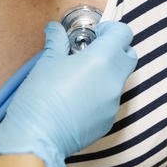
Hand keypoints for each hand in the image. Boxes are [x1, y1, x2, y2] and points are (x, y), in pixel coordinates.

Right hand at [0, 21, 136, 166]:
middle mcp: (113, 81)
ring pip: (119, 79)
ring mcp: (113, 103)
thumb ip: (57, 41)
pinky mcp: (108, 121)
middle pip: (129, 55)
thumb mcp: (47, 62)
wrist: (37, 138)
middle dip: (115, 49)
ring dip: (106, 73)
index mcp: (101, 60)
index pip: (123, 33)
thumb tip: (54, 29)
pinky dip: (99, 94)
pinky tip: (77, 98)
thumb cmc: (40, 98)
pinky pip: (110, 100)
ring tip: (79, 77)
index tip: (96, 33)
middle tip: (92, 51)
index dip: (111, 29)